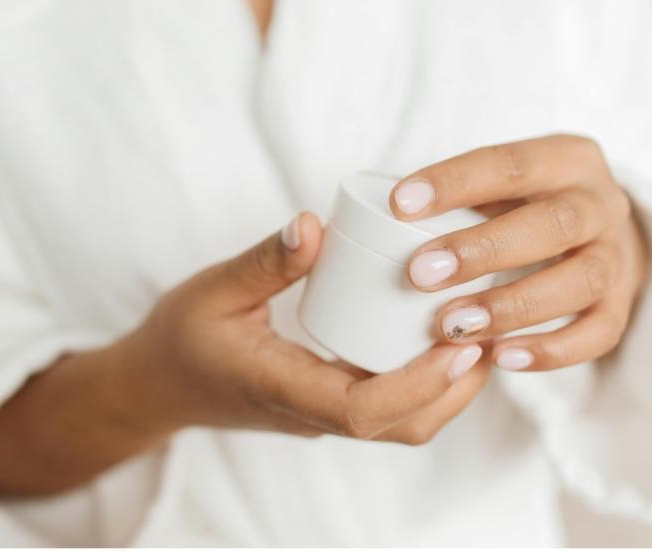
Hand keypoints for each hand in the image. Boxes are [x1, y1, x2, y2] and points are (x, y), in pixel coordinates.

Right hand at [117, 212, 490, 443]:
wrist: (161, 385)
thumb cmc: (182, 338)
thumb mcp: (213, 290)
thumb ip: (265, 261)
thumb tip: (314, 226)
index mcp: (281, 389)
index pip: (362, 411)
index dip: (420, 384)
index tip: (461, 343)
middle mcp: (311, 412)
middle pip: (401, 427)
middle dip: (455, 387)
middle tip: (490, 328)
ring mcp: (323, 413)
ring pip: (402, 423)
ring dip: (448, 387)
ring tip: (479, 331)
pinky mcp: (329, 401)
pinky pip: (389, 405)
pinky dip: (427, 381)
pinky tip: (440, 335)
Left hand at [388, 134, 649, 371]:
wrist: (601, 233)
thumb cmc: (526, 207)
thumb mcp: (504, 184)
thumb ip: (460, 196)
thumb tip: (376, 218)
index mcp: (566, 159)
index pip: (511, 164)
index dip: (455, 183)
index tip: (399, 205)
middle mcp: (601, 203)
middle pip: (552, 224)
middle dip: (484, 250)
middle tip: (420, 274)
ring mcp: (618, 257)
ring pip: (580, 280)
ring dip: (513, 306)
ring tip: (452, 327)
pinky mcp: (622, 306)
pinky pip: (599, 334)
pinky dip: (551, 350)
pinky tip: (501, 359)